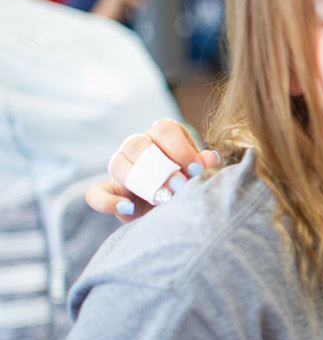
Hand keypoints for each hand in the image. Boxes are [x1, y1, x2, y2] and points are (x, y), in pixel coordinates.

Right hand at [84, 118, 215, 221]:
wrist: (175, 209)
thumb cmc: (191, 184)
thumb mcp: (199, 174)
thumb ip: (203, 166)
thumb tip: (210, 158)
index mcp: (162, 135)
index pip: (164, 130)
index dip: (181, 149)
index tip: (197, 170)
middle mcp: (138, 145)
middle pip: (137, 144)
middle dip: (160, 167)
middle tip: (180, 186)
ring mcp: (120, 167)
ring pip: (116, 164)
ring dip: (140, 183)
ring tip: (162, 200)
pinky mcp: (108, 191)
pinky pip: (94, 193)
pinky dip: (108, 201)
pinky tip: (129, 209)